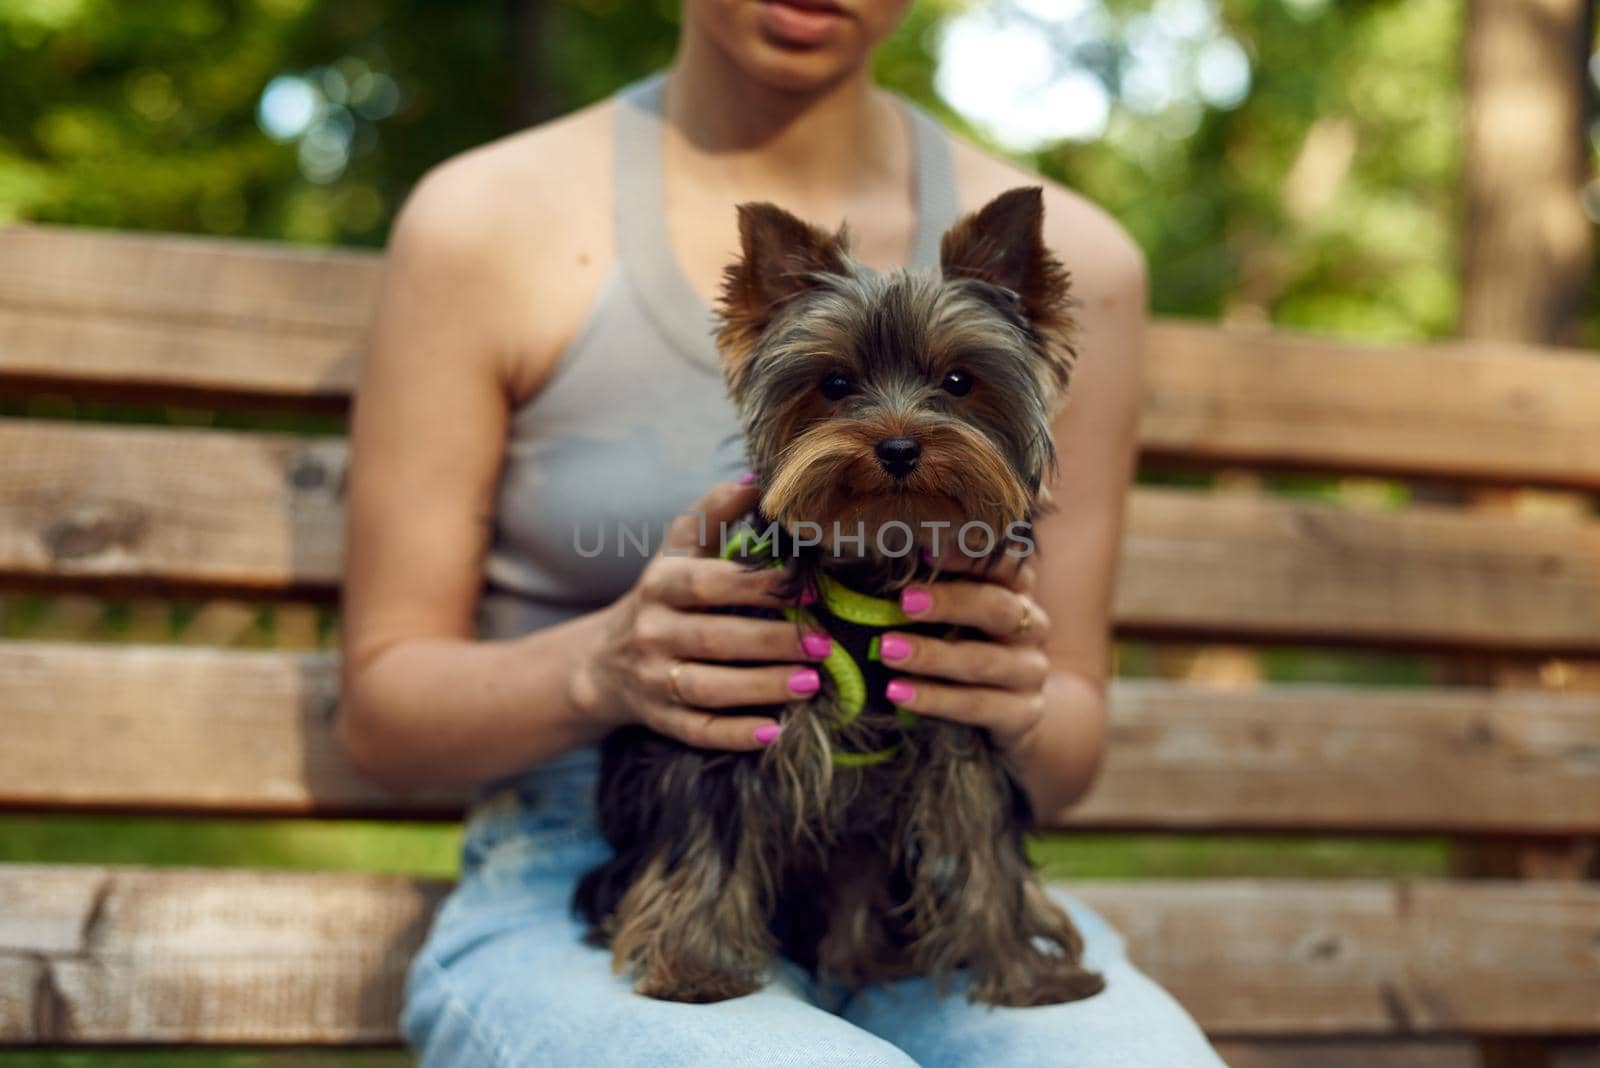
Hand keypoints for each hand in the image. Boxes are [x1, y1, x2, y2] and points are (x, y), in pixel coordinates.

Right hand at [573, 479, 831, 750]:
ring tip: (811, 685)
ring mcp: (653, 680)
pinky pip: (697, 730)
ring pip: (708, 688)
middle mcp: (652, 632)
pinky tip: (773, 732)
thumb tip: (759, 479)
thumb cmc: (661, 595)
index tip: (808, 589)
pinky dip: (734, 735)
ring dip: (762, 688)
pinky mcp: (660, 719)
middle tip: (825, 646)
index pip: (710, 583)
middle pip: (715, 638)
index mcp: (661, 585)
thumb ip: (715, 513)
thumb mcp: (678, 550)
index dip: (759, 587)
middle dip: (772, 643)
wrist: (601, 662)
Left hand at [876, 552, 1051, 753]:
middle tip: (904, 602)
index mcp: (1017, 590)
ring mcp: (1031, 672)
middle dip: (950, 603)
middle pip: (998, 608)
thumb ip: (930, 588)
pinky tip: (897, 693)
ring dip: (933, 655)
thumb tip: (870, 560)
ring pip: (984, 661)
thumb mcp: (956, 613)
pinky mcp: (1023, 714)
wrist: (1009, 711)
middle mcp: (1032, 626)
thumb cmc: (967, 646)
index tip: (925, 551)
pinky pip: (978, 706)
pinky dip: (935, 699)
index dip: (970, 555)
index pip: (1005, 563)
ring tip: (887, 650)